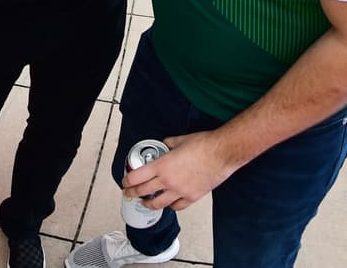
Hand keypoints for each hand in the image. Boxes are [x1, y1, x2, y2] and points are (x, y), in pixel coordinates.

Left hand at [121, 130, 240, 210]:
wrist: (222, 153)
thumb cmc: (203, 145)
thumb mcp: (179, 140)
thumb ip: (168, 144)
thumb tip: (165, 144)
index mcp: (162, 165)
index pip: (136, 177)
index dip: (127, 181)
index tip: (124, 182)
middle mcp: (168, 180)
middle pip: (143, 191)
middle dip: (132, 193)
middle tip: (128, 193)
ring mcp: (180, 191)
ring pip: (158, 203)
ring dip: (148, 203)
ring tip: (145, 202)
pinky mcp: (193, 197)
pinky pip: (177, 206)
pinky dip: (170, 206)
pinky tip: (168, 203)